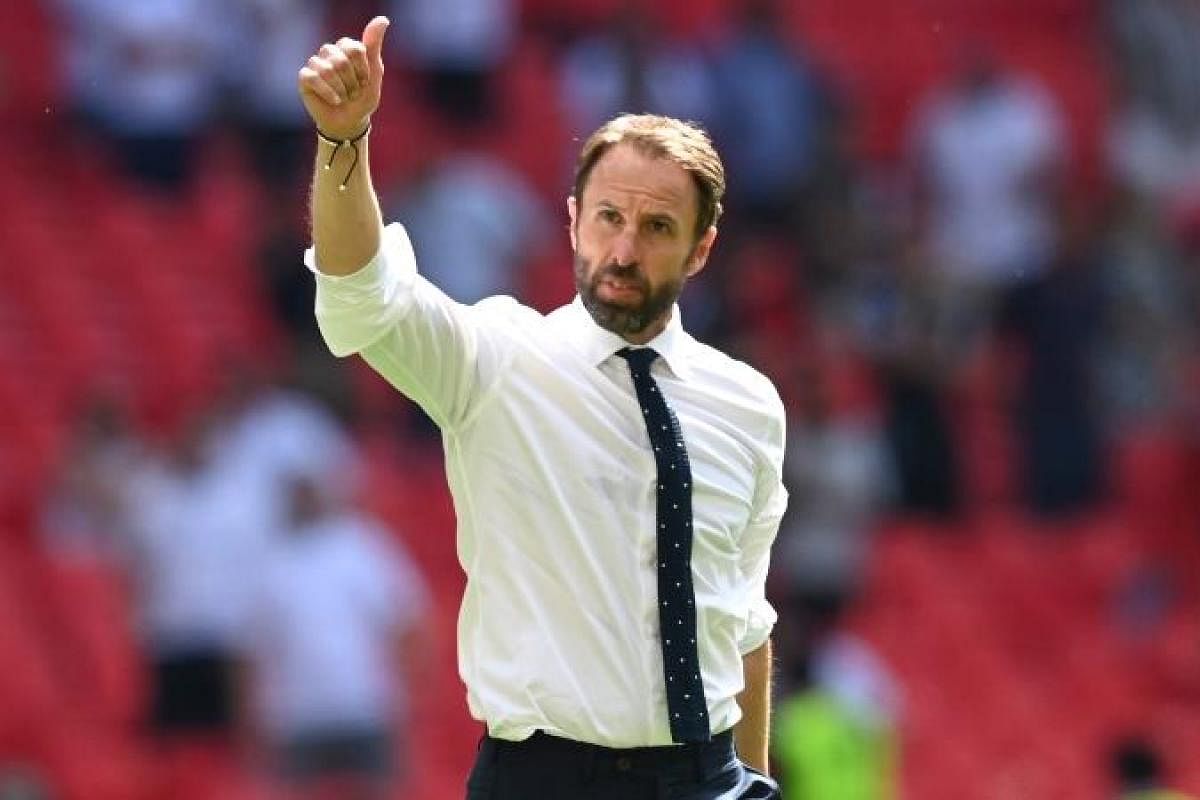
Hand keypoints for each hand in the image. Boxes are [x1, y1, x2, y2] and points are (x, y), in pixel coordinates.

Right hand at [297, 16, 388, 139]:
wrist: (349, 122)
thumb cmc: (362, 98)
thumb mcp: (375, 73)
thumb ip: (374, 46)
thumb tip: (383, 19)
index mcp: (346, 47)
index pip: (355, 49)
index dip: (363, 70)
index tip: (365, 82)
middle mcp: (329, 52)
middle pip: (341, 60)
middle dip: (352, 82)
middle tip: (353, 93)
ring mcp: (315, 63)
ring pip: (327, 69)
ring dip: (341, 90)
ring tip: (344, 98)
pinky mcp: (304, 77)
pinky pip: (313, 78)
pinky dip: (328, 93)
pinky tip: (335, 101)